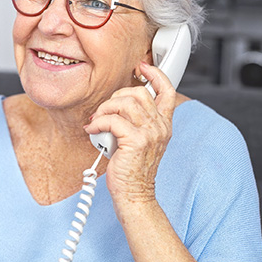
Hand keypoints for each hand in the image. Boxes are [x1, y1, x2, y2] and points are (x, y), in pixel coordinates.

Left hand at [84, 62, 175, 208]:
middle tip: (105, 110)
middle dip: (116, 96)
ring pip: (124, 103)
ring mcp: (150, 133)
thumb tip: (117, 105)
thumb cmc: (133, 170)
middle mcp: (160, 126)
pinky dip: (98, 122)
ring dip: (104, 109)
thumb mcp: (141, 141)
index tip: (141, 67)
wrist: (135, 195)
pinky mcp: (135, 141)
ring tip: (97, 121)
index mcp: (164, 124)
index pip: (167, 91)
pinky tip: (93, 130)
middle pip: (138, 92)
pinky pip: (111, 120)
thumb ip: (136, 122)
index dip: (155, 75)